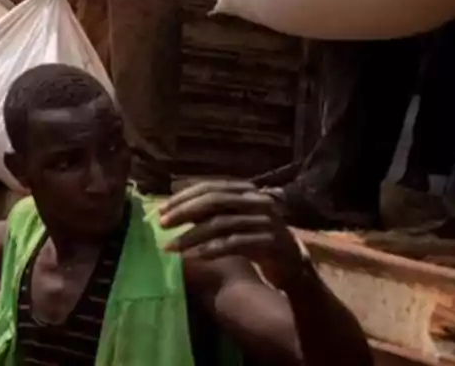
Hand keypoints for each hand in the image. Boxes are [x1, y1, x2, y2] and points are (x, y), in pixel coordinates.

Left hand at [159, 180, 307, 288]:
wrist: (293, 267)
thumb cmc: (257, 240)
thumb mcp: (232, 220)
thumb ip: (208, 209)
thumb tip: (174, 198)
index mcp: (247, 190)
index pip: (210, 187)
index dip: (183, 197)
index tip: (161, 210)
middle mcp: (257, 201)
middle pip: (214, 201)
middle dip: (184, 212)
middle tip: (162, 224)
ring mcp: (266, 221)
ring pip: (221, 224)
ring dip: (192, 236)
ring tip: (172, 247)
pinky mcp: (271, 243)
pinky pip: (236, 243)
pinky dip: (214, 249)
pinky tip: (197, 256)